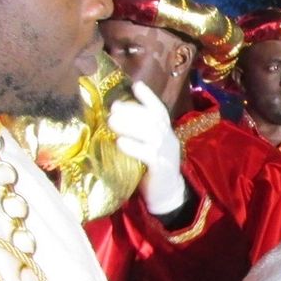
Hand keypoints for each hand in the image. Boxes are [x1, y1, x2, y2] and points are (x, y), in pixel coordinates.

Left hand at [106, 82, 185, 214]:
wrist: (167, 196)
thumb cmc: (151, 170)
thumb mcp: (148, 148)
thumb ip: (138, 134)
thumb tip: (113, 117)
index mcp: (166, 133)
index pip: (159, 111)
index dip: (148, 97)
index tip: (136, 84)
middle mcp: (169, 139)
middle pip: (152, 119)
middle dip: (132, 110)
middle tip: (113, 107)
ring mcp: (167, 154)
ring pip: (151, 134)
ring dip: (130, 126)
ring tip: (111, 122)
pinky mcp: (161, 169)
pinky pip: (148, 155)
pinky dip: (134, 147)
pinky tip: (120, 143)